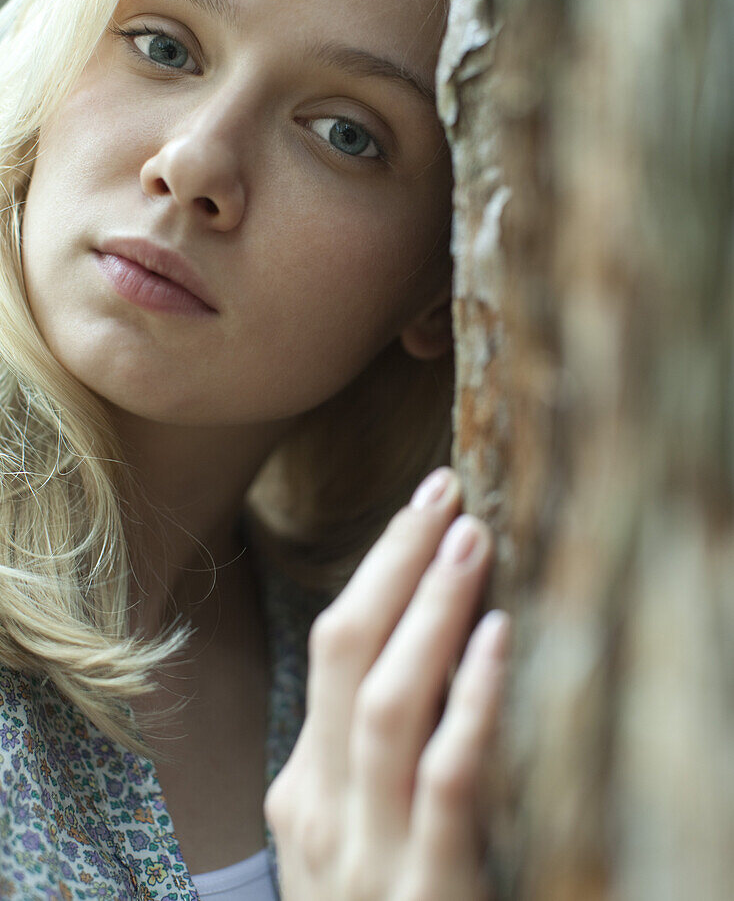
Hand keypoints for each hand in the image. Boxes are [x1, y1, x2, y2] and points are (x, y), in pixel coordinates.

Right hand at [264, 466, 510, 900]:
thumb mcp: (358, 844)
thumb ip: (377, 766)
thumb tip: (436, 659)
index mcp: (304, 791)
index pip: (333, 648)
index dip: (379, 570)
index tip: (423, 507)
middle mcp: (320, 809)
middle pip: (345, 651)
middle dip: (394, 563)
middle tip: (442, 490)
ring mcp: (365, 854)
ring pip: (385, 700)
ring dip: (428, 609)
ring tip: (469, 537)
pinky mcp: (425, 894)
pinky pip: (444, 778)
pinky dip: (468, 701)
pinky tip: (497, 639)